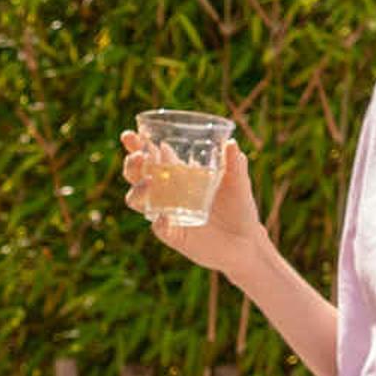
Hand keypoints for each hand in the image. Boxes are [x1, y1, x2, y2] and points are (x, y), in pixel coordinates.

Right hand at [119, 130, 270, 276]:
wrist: (246, 240)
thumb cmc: (238, 207)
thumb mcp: (238, 182)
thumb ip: (234, 163)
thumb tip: (231, 143)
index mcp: (177, 175)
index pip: (151, 157)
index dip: (137, 146)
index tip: (129, 135)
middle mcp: (166, 194)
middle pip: (137, 176)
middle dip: (132, 164)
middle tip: (140, 155)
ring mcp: (167, 214)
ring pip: (138, 202)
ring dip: (138, 190)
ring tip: (149, 181)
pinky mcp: (174, 236)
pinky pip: (159, 229)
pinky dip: (159, 222)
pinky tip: (164, 218)